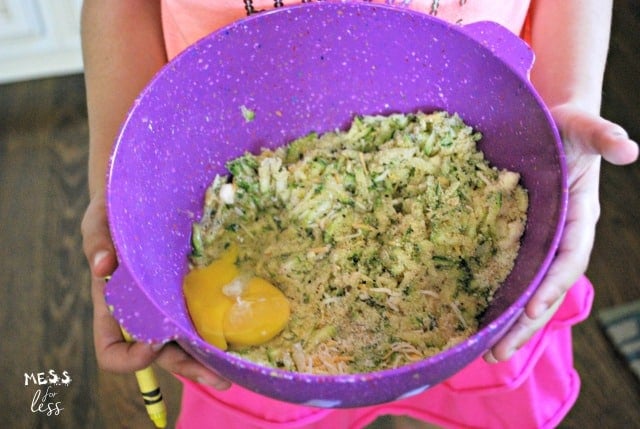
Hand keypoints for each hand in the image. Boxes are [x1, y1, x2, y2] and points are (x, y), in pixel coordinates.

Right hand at [81, 190, 230, 388]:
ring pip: (189, 342)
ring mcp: (172, 305)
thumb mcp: (99, 220)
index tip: (154, 341)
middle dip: (188, 368)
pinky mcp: (195, 290)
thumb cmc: (114, 213)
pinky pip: (206, 315)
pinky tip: (244, 336)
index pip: (113, 350)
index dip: (131, 357)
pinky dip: (221, 328)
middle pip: (162, 356)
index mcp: (115, 307)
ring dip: (209, 360)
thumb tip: (103, 267)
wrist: (143, 197)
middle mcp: (145, 315)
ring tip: (234, 370)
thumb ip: (97, 240)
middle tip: (218, 378)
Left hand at [484, 104, 638, 362]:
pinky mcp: (519, 240)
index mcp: (580, 218)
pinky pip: (509, 274)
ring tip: (487, 353)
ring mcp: (540, 242)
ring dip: (510, 323)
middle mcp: (561, 238)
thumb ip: (602, 135)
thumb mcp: (584, 126)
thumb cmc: (567, 127)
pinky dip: (498, 298)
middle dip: (525, 324)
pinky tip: (477, 319)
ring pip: (528, 290)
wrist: (550, 125)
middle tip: (497, 354)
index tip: (530, 310)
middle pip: (546, 289)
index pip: (569, 259)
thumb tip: (629, 148)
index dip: (552, 285)